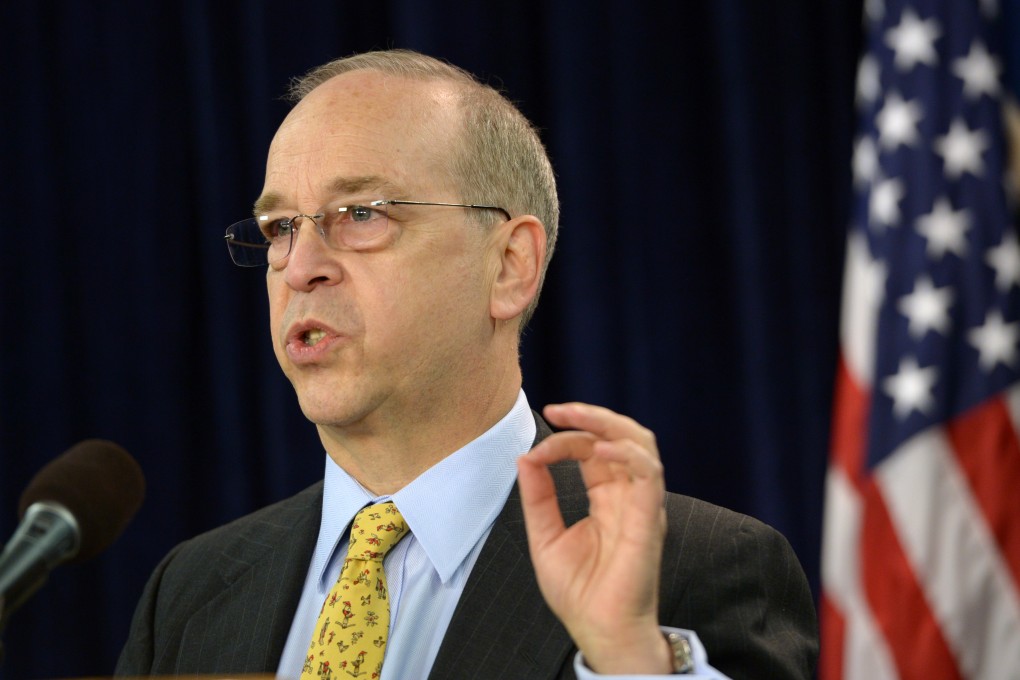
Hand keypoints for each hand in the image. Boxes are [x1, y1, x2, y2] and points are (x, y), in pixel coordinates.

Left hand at [517, 402, 672, 674]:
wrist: (599, 631)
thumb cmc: (579, 593)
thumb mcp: (545, 537)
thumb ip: (538, 498)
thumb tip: (525, 457)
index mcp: (607, 498)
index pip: (591, 451)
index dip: (565, 439)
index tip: (535, 447)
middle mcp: (628, 496)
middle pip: (621, 436)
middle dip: (590, 415)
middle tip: (556, 409)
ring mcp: (642, 504)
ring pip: (641, 444)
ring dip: (608, 423)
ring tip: (577, 417)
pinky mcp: (650, 518)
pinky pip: (647, 473)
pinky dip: (626, 453)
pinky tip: (598, 449)